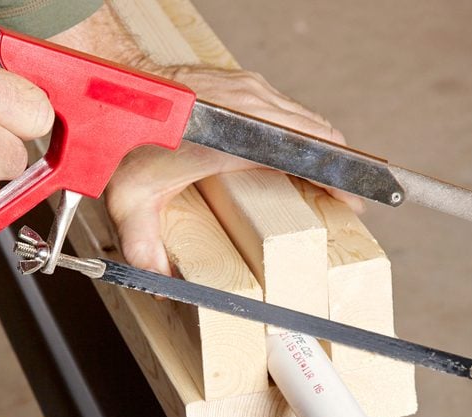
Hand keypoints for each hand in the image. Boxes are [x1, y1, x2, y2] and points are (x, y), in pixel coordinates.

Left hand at [105, 66, 363, 274]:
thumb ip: (144, 246)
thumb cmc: (125, 136)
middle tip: (350, 197)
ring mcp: (249, 89)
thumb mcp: (130, 199)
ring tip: (334, 178)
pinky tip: (305, 150)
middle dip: (337, 168)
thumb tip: (160, 284)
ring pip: (304, 120)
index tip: (354, 199)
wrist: (116, 76)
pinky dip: (304, 131)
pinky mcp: (244, 83)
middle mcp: (248, 106)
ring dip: (322, 148)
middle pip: (313, 136)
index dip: (333, 177)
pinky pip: (288, 108)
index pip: (302, 154)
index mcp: (232, 137)